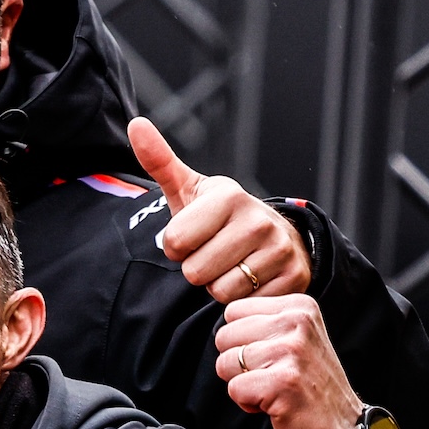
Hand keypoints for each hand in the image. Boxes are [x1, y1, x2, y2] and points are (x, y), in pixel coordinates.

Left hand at [130, 116, 310, 302]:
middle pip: (195, 272)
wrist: (274, 235)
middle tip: (214, 253)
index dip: (176, 247)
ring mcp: (279, 249)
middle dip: (197, 269)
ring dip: (218, 285)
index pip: (174, 243)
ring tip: (231, 264)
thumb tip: (136, 124)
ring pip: (219, 291)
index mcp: (229, 197)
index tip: (193, 236)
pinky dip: (241, 299)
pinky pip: (244, 304)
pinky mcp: (293, 278)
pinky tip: (250, 278)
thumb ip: (160, 161)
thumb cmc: (219, 216)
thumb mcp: (189, 190)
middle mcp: (258, 220)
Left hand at [216, 293, 364, 428]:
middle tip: (270, 376)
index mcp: (300, 307)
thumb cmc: (310, 386)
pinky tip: (275, 404)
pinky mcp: (283, 381)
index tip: (271, 357)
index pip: (233, 311)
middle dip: (237, 362)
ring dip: (243, 383)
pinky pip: (234, 388)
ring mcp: (292, 351)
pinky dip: (247, 403)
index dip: (242, 340)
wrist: (343, 428)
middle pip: (224, 336)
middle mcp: (298, 322)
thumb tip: (224, 322)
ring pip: (226, 362)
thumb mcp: (296, 339)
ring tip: (274, 389)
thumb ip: (265, 323)